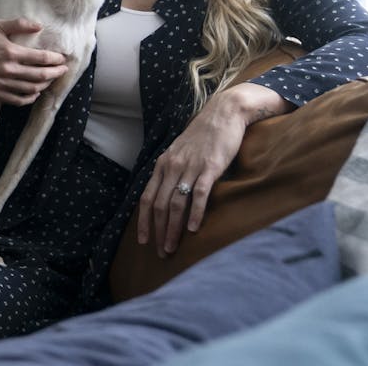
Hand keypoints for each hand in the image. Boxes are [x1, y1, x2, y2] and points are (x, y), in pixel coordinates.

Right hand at [0, 19, 66, 105]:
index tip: (62, 59)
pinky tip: (35, 93)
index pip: (41, 58)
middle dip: (55, 73)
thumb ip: (19, 24)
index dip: (55, 60)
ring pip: (31, 89)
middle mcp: (7, 69)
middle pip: (39, 75)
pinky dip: (30, 98)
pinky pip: (17, 100)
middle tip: (63, 70)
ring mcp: (1, 83)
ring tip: (50, 80)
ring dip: (45, 85)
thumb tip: (39, 25)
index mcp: (10, 52)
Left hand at [137, 83, 290, 256]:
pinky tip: (193, 229)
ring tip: (172, 248)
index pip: (147, 198)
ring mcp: (190, 166)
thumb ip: (172, 172)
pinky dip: (194, 212)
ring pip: (176, 203)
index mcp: (163, 164)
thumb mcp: (180, 153)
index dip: (143, 221)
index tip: (143, 241)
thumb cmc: (204, 137)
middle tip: (161, 253)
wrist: (224, 113)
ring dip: (172, 229)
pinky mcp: (210, 166)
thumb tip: (168, 196)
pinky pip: (199, 193)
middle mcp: (172, 166)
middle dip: (158, 231)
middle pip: (160, 205)